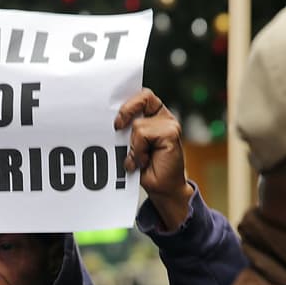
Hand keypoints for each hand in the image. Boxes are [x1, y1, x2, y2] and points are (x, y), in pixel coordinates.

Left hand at [115, 88, 194, 230]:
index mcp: (154, 116)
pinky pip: (143, 134)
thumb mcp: (132, 145)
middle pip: (143, 97)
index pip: (142, 96)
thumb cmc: (146, 168)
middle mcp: (163, 117)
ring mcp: (169, 124)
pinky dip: (139, 150)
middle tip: (117, 127)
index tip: (116, 119)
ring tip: (139, 159)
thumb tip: (114, 121)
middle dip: (126, 110)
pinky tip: (144, 161)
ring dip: (133, 145)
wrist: (161, 188)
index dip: (128, 101)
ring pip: (138, 124)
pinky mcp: (171, 133)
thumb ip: (128, 130)